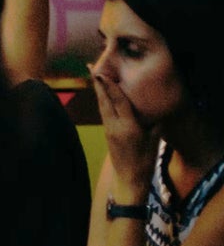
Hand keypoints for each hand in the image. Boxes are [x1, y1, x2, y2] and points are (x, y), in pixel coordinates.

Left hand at [92, 71, 157, 194]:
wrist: (129, 179)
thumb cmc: (145, 160)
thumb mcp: (154, 140)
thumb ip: (153, 122)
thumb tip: (153, 107)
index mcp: (128, 127)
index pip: (118, 102)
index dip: (109, 87)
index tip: (101, 73)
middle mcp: (114, 127)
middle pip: (104, 101)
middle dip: (98, 84)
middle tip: (92, 67)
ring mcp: (108, 130)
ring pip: (101, 106)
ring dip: (98, 90)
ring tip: (94, 76)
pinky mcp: (107, 134)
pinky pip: (103, 113)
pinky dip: (102, 101)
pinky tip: (101, 95)